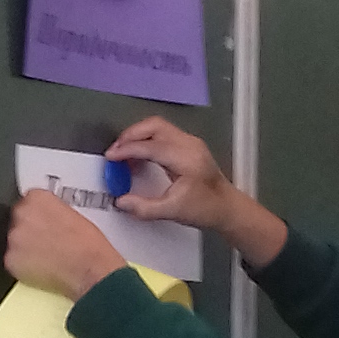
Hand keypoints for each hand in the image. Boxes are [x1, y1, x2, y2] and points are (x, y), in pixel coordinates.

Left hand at [5, 189, 127, 300]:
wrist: (90, 268)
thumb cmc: (88, 244)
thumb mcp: (74, 214)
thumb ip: (53, 210)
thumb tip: (47, 218)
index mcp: (38, 197)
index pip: (29, 201)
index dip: (38, 215)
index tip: (44, 223)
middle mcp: (22, 213)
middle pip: (18, 220)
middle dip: (28, 230)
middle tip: (45, 242)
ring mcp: (14, 237)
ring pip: (14, 241)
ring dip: (24, 248)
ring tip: (46, 257)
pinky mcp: (10, 259)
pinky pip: (13, 261)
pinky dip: (23, 266)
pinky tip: (41, 268)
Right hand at [105, 117, 285, 267]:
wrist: (226, 207)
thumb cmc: (206, 208)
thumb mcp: (172, 211)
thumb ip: (144, 208)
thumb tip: (122, 202)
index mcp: (186, 158)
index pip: (151, 146)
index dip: (127, 150)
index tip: (111, 157)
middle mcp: (189, 145)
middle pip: (154, 126)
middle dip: (130, 135)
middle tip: (115, 151)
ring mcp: (190, 142)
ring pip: (158, 127)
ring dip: (138, 136)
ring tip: (124, 153)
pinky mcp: (188, 145)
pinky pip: (163, 134)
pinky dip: (146, 140)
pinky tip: (138, 155)